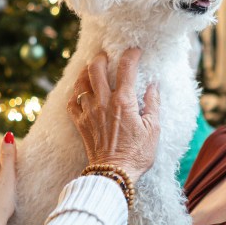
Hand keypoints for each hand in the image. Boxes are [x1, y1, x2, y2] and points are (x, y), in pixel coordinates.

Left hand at [67, 48, 159, 182]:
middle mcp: (103, 102)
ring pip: (81, 83)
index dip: (131, 55)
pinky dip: (75, 93)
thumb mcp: (153, 129)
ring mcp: (89, 112)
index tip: (136, 51)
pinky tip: (81, 92)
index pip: (126, 68)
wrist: (114, 173)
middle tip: (106, 55)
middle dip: (101, 57)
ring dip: (86, 73)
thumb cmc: (137, 153)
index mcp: (123, 101)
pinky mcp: (80, 123)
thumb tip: (153, 85)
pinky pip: (72, 102)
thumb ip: (152, 103)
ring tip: (92, 69)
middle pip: (95, 68)